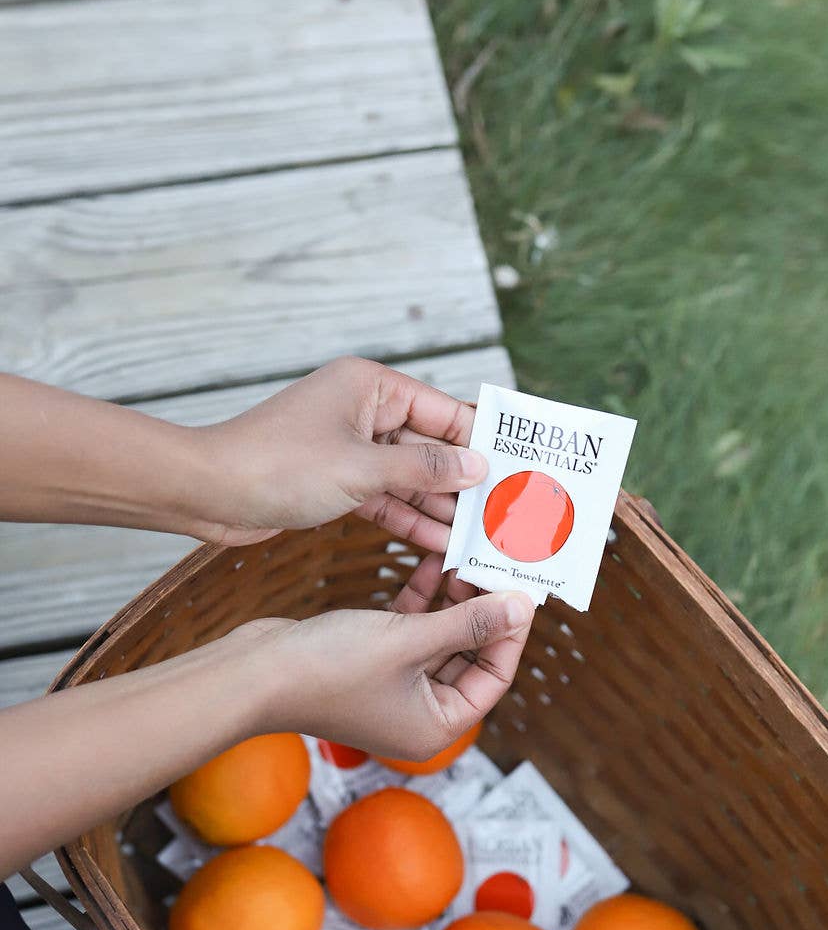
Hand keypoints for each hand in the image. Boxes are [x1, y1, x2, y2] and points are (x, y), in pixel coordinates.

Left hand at [190, 358, 486, 549]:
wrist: (207, 493)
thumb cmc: (275, 466)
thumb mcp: (361, 469)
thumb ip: (424, 470)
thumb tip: (477, 467)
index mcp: (370, 386)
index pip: (443, 411)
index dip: (482, 440)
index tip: (519, 467)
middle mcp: (363, 410)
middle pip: (430, 446)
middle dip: (465, 481)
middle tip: (506, 511)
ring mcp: (350, 447)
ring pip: (410, 477)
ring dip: (441, 507)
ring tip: (480, 536)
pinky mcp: (337, 481)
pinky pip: (386, 497)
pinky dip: (410, 518)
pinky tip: (441, 543)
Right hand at [252, 555, 534, 759]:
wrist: (252, 673)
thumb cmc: (328, 669)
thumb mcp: (410, 641)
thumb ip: (469, 623)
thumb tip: (521, 608)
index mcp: (435, 727)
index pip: (493, 678)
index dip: (511, 632)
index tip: (522, 590)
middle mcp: (418, 714)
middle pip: (469, 658)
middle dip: (483, 611)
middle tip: (498, 566)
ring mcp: (393, 689)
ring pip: (439, 640)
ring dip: (453, 600)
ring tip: (469, 556)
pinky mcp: (369, 663)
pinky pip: (410, 631)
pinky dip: (422, 601)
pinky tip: (433, 563)